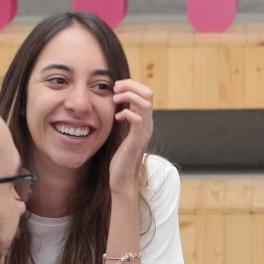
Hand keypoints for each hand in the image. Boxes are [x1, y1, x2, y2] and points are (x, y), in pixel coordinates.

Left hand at [109, 78, 154, 196]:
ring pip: (145, 103)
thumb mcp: (124, 133)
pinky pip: (136, 119)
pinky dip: (126, 113)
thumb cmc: (121, 157)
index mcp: (144, 120)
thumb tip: (122, 104)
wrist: (123, 178)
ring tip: (115, 99)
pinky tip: (117, 118)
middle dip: (131, 85)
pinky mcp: (137, 139)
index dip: (132, 85)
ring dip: (128, 96)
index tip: (117, 86)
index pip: (146, 93)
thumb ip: (126, 118)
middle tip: (115, 87)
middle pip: (148, 93)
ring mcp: (144, 131)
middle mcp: (148, 124)